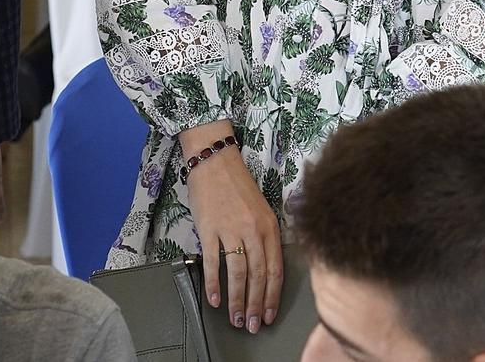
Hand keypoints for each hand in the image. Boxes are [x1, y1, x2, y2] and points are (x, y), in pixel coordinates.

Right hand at [180, 125, 281, 334]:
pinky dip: (214, 283)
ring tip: (234, 317)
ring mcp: (230, 229)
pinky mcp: (209, 228)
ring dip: (236, 299)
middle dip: (255, 304)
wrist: (215, 160)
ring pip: (238, 272)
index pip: (275, 269)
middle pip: (258, 275)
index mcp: (269, 226)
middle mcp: (253, 230)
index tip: (268, 314)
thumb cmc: (237, 185)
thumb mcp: (262, 209)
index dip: (272, 296)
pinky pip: (212, 261)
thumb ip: (266, 237)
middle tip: (251, 324)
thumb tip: (266, 268)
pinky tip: (215, 298)